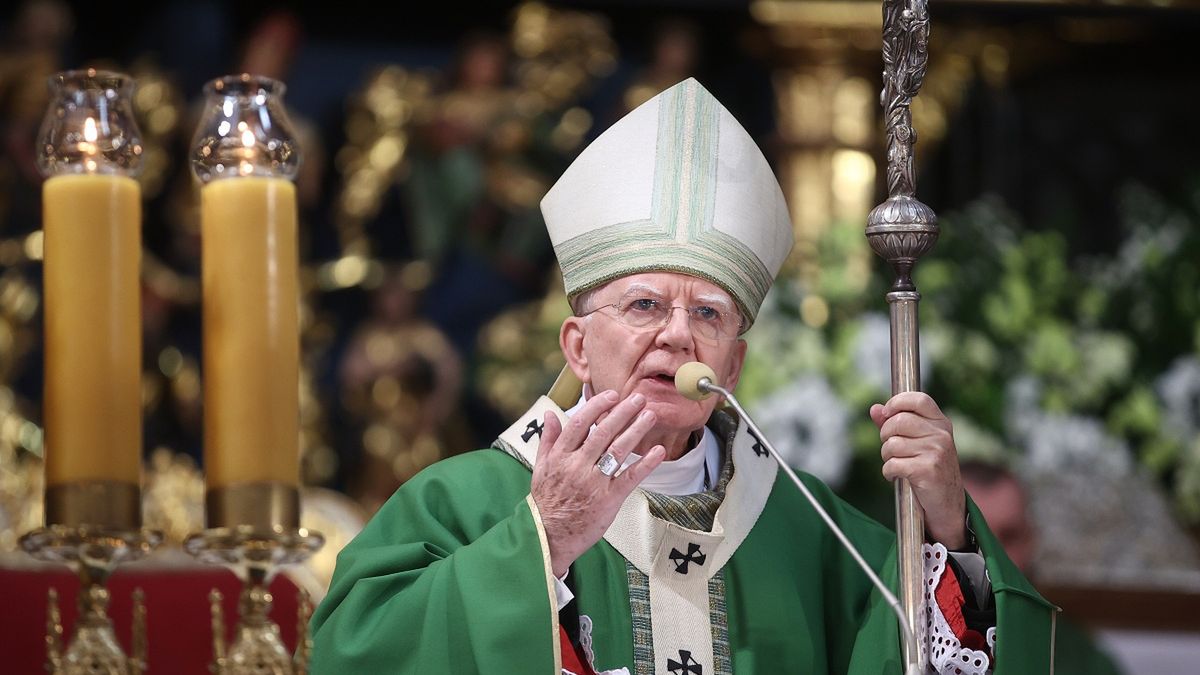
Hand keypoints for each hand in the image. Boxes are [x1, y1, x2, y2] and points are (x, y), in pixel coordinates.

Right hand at [531, 390, 665, 576]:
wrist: (549, 537)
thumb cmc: (546, 502)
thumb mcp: (540, 468)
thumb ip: (548, 439)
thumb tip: (552, 414)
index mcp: (560, 456)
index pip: (580, 423)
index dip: (598, 405)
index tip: (612, 395)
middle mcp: (577, 466)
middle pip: (603, 432)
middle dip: (623, 412)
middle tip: (638, 398)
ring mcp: (594, 483)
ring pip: (618, 450)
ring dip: (637, 430)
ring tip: (650, 416)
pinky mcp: (608, 500)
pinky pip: (630, 477)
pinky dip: (645, 463)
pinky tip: (658, 451)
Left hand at [869, 392, 966, 548]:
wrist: (948, 506)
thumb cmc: (930, 471)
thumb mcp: (918, 443)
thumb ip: (895, 424)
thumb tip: (874, 409)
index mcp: (941, 423)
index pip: (918, 399)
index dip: (897, 402)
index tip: (887, 413)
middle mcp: (941, 435)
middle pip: (897, 421)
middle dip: (885, 436)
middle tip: (891, 449)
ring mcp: (936, 452)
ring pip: (892, 444)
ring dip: (887, 457)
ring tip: (898, 465)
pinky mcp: (928, 470)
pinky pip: (892, 464)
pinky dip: (888, 472)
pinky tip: (897, 477)